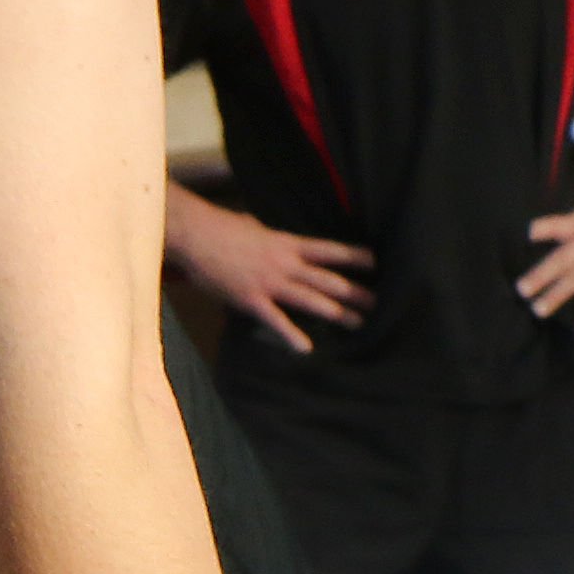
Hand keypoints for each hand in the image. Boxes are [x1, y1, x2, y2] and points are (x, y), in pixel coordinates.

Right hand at [167, 199, 371, 351]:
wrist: (196, 235)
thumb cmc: (220, 227)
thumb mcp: (251, 226)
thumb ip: (264, 234)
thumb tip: (262, 230)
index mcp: (286, 244)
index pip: (328, 250)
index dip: (353, 257)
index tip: (375, 262)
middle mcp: (285, 264)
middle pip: (327, 280)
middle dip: (355, 292)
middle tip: (377, 303)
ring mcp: (269, 283)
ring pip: (311, 300)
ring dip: (337, 312)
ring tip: (358, 322)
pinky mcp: (251, 300)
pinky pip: (275, 320)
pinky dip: (291, 335)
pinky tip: (306, 348)